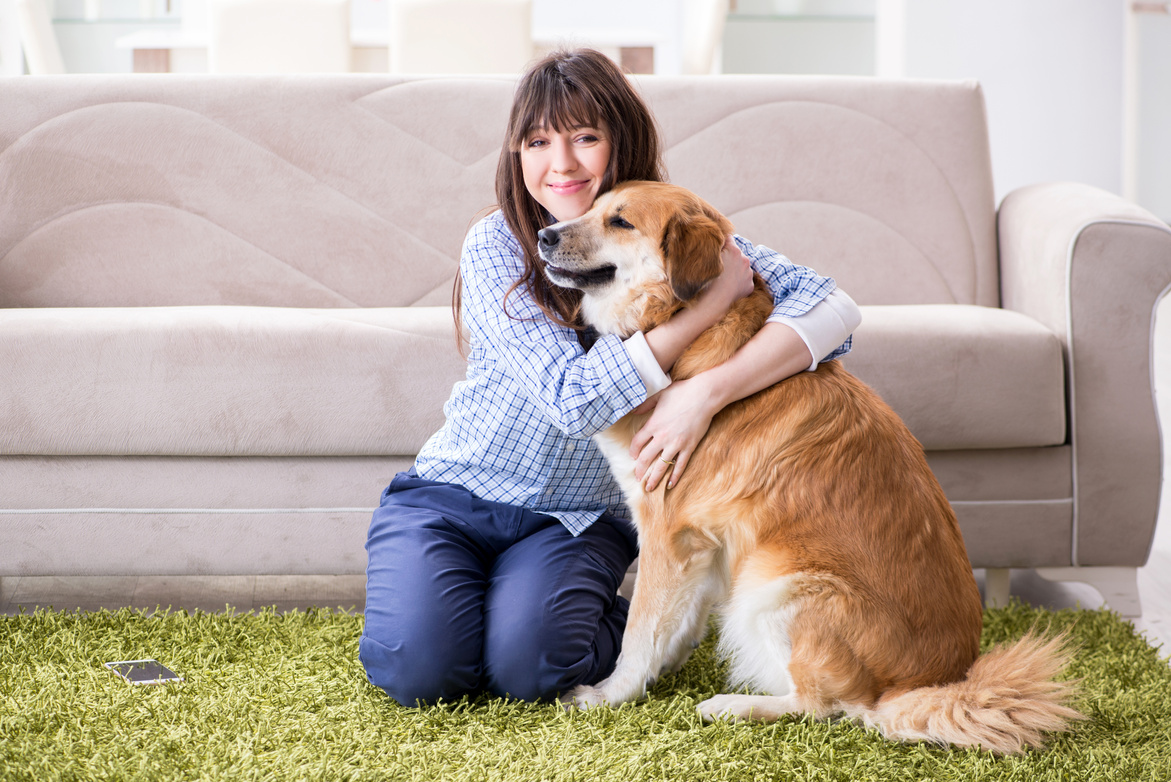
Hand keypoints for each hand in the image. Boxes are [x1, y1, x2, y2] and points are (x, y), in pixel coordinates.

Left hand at [630, 375, 718, 491]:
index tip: (633, 456)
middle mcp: (662, 437)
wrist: (704, 396)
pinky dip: (675, 476)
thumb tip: (634, 411)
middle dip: (640, 470)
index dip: (633, 451)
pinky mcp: (689, 447)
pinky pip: (680, 465)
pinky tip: (670, 485)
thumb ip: (645, 405)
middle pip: (646, 458)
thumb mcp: (659, 395)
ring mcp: (676, 444)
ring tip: (649, 487)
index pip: (637, 443)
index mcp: (653, 425)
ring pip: (662, 466)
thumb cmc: (682, 392)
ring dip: (654, 479)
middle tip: (638, 477)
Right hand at [695, 236, 753, 315]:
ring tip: (723, 279)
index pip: (729, 238)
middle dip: (729, 258)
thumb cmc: (707, 280)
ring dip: (735, 270)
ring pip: (741, 267)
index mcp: (734, 250)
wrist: (715, 301)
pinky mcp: (749, 286)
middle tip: (719, 267)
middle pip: (736, 254)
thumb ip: (714, 246)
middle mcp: (744, 259)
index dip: (722, 244)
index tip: (717, 249)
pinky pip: (744, 281)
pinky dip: (738, 283)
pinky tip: (729, 287)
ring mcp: (748, 273)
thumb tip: (714, 240)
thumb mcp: (707, 258)